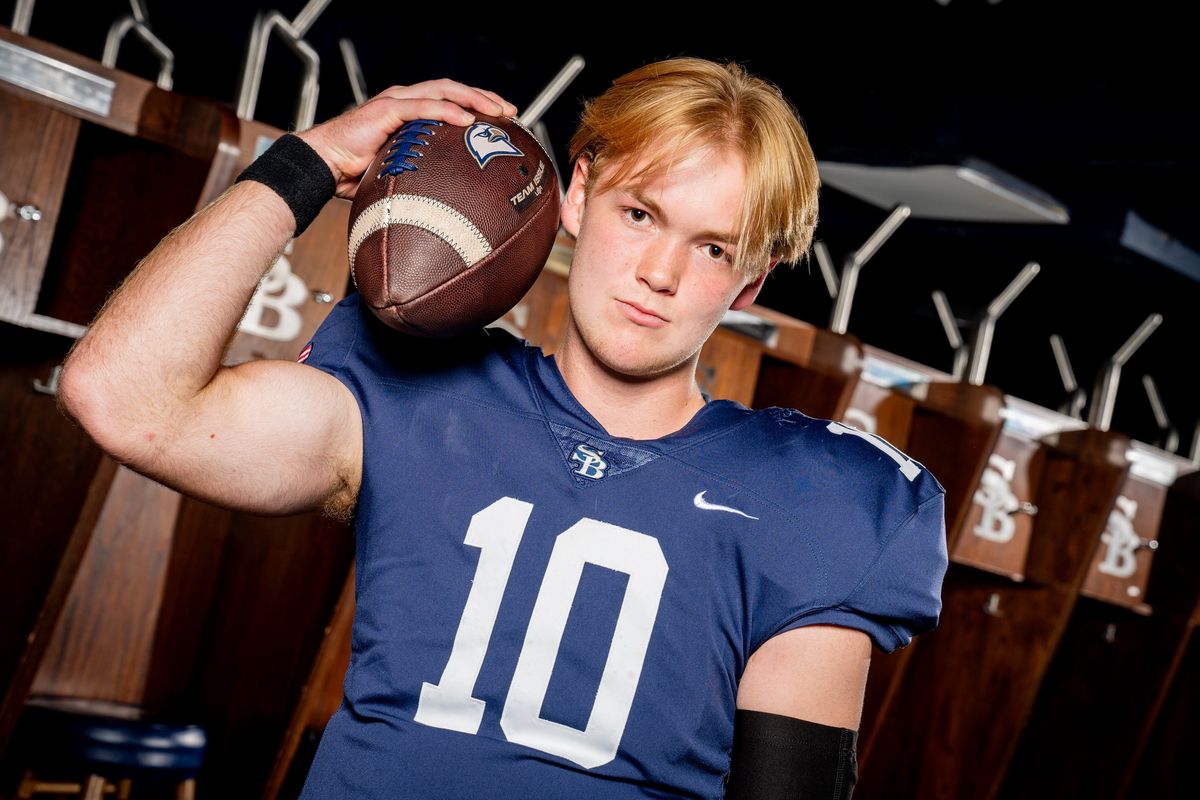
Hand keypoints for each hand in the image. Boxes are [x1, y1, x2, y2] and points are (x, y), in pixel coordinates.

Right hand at [297, 79, 518, 198]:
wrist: (321, 167)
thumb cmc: (356, 175)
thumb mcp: (399, 176)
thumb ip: (422, 178)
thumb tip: (449, 206)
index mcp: (410, 113)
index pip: (451, 100)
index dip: (478, 106)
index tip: (504, 119)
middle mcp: (404, 101)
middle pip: (453, 89)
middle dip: (484, 97)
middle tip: (511, 111)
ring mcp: (395, 102)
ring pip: (442, 91)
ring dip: (473, 99)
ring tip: (496, 112)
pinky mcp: (385, 110)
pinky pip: (421, 107)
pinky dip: (446, 111)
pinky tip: (466, 120)